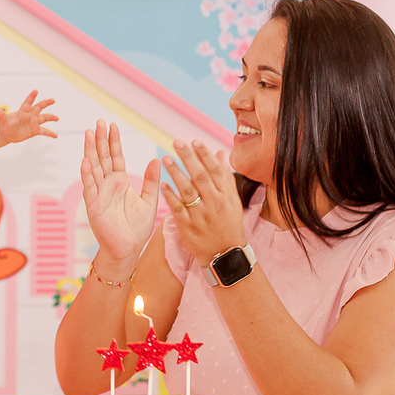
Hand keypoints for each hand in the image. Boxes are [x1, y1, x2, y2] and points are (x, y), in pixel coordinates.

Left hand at [0, 90, 57, 143]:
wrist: (7, 134)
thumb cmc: (4, 126)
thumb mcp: (2, 122)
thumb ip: (2, 116)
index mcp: (22, 111)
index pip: (28, 102)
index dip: (31, 96)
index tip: (35, 91)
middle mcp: (30, 115)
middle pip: (39, 106)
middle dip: (46, 103)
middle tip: (53, 100)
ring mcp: (34, 122)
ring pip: (44, 118)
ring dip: (51, 117)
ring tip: (57, 118)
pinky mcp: (35, 130)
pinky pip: (44, 131)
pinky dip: (50, 133)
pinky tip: (56, 136)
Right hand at [80, 120, 159, 271]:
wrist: (127, 250)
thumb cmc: (136, 228)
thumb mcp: (149, 201)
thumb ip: (152, 181)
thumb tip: (157, 160)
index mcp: (119, 183)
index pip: (115, 157)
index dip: (113, 142)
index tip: (112, 125)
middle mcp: (107, 185)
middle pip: (102, 158)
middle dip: (100, 140)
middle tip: (98, 122)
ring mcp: (98, 194)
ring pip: (93, 168)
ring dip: (90, 151)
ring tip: (89, 134)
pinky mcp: (94, 206)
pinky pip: (90, 188)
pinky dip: (87, 174)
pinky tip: (85, 161)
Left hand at [160, 139, 245, 267]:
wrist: (225, 254)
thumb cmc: (228, 223)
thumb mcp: (232, 200)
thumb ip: (225, 176)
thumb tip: (220, 152)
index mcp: (226, 195)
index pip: (215, 170)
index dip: (204, 154)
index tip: (194, 141)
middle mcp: (215, 203)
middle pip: (200, 176)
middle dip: (188, 158)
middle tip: (176, 142)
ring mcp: (201, 216)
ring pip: (188, 191)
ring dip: (176, 173)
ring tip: (166, 158)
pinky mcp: (189, 227)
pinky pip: (178, 209)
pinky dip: (170, 196)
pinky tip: (162, 184)